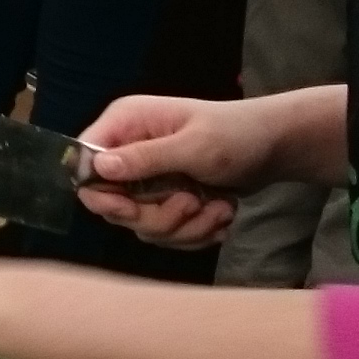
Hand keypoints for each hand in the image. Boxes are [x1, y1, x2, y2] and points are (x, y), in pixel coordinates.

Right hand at [71, 94, 290, 248]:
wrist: (275, 148)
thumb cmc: (236, 135)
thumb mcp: (193, 146)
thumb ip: (145, 158)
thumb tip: (98, 166)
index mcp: (126, 124)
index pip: (84, 163)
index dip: (101, 193)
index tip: (131, 209)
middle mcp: (129, 151)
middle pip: (114, 205)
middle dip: (157, 216)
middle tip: (192, 203)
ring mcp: (147, 179)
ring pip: (142, 226)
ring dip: (185, 227)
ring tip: (219, 208)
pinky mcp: (165, 200)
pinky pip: (165, 234)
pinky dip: (195, 232)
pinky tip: (220, 213)